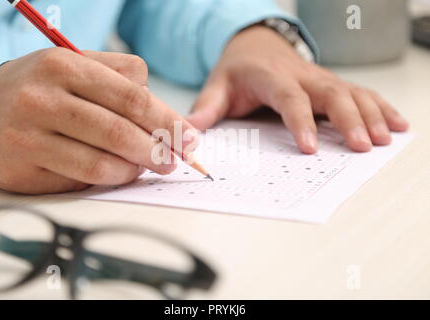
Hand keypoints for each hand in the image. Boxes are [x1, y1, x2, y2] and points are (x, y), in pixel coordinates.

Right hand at [0, 48, 193, 193]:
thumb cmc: (42, 90)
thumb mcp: (77, 67)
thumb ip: (122, 79)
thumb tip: (164, 112)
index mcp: (65, 66)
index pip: (132, 97)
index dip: (168, 121)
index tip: (189, 138)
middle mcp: (44, 99)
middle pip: (120, 131)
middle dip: (158, 150)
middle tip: (175, 160)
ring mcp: (29, 136)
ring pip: (102, 162)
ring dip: (135, 169)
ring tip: (147, 166)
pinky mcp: (23, 168)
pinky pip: (80, 180)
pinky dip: (110, 179)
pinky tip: (119, 173)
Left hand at [188, 26, 408, 153]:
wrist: (255, 47)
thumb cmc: (238, 70)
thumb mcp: (218, 85)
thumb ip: (207, 106)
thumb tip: (192, 131)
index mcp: (271, 78)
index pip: (289, 98)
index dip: (300, 121)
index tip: (309, 147)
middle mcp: (301, 76)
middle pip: (330, 93)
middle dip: (349, 118)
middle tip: (361, 146)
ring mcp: (319, 79)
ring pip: (352, 92)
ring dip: (371, 114)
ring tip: (385, 139)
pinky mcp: (330, 85)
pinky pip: (360, 93)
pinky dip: (380, 107)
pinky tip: (397, 123)